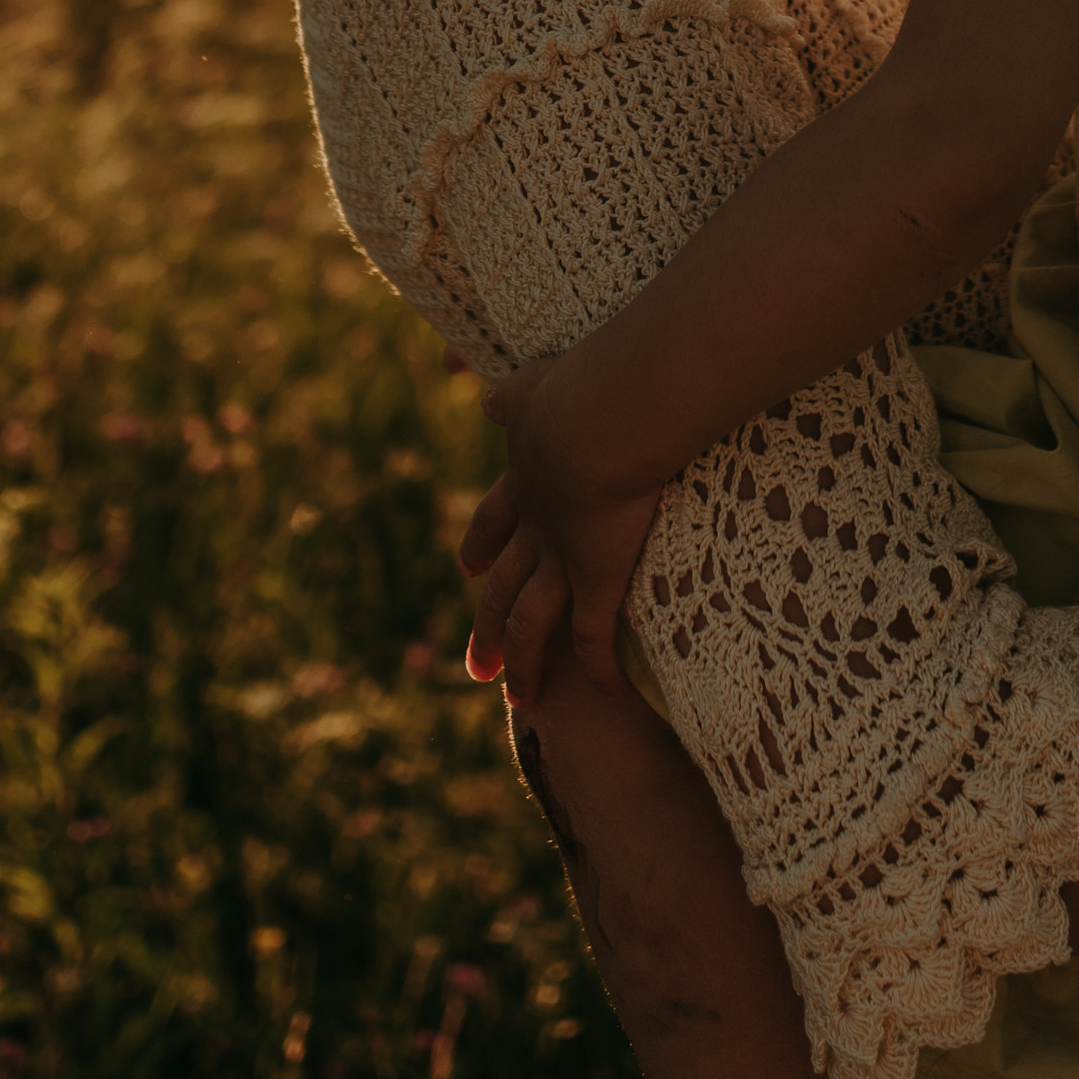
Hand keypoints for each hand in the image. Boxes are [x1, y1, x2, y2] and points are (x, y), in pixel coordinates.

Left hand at [457, 349, 664, 703]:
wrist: (596, 419)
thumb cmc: (577, 388)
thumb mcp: (532, 383)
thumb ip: (509, 393)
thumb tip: (478, 393)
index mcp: (523, 478)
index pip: (494, 521)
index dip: (481, 544)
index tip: (467, 567)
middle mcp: (536, 527)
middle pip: (502, 587)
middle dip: (487, 626)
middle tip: (475, 663)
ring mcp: (563, 557)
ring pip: (533, 622)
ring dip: (523, 661)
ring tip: (518, 696)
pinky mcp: (598, 577)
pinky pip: (595, 635)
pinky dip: (599, 669)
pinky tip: (611, 695)